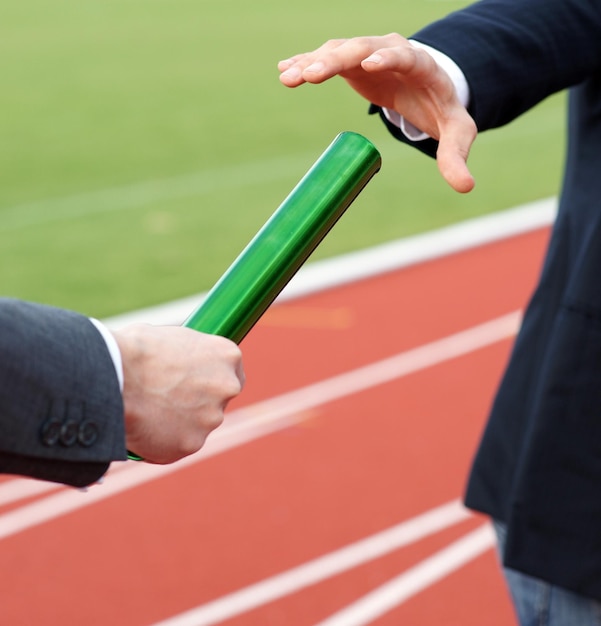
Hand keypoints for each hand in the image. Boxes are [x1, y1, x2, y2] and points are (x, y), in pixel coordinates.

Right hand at [112, 324, 243, 463]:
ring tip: (146, 412)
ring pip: (197, 426)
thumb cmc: (135, 350)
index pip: (232, 372)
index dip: (212, 380)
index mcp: (227, 355)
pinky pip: (177, 446)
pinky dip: (162, 442)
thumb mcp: (171, 340)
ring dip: (178, 424)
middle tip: (166, 401)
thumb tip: (182, 364)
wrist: (112, 374)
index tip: (198, 384)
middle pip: (217, 402)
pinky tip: (142, 429)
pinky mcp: (191, 444)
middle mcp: (228, 387)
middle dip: (197, 404)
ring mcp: (211, 418)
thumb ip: (188, 357)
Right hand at [278, 34, 476, 192]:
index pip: (404, 55)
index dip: (387, 58)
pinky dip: (305, 63)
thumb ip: (456, 155)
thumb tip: (465, 187)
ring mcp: (367, 53)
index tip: (369, 63)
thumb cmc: (441, 109)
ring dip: (312, 62)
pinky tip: (284, 70)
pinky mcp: (350, 61)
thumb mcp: (456, 132)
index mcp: (420, 64)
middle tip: (311, 75)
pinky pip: (325, 58)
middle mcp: (390, 50)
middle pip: (360, 48)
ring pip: (338, 51)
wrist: (427, 87)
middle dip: (336, 60)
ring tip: (288, 77)